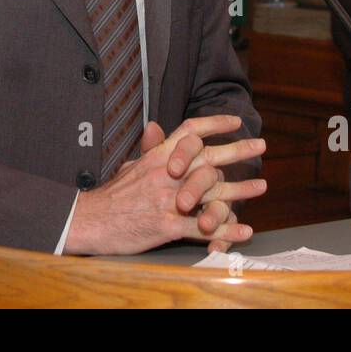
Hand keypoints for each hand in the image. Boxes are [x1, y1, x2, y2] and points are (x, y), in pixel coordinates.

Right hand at [63, 115, 266, 255]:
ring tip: (261, 187)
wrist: (90, 220)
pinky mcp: (166, 226)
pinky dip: (226, 230)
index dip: (214, 123)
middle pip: (209, 157)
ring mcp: (167, 200)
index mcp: (158, 157)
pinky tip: (243, 230)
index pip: (190, 132)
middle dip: (238, 150)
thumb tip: (156, 127)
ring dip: (240, 191)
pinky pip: (202, 228)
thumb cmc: (111, 196)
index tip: (235, 121)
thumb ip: (150, 150)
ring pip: (211, 192)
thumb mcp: (130, 165)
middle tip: (260, 146)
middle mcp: (165, 174)